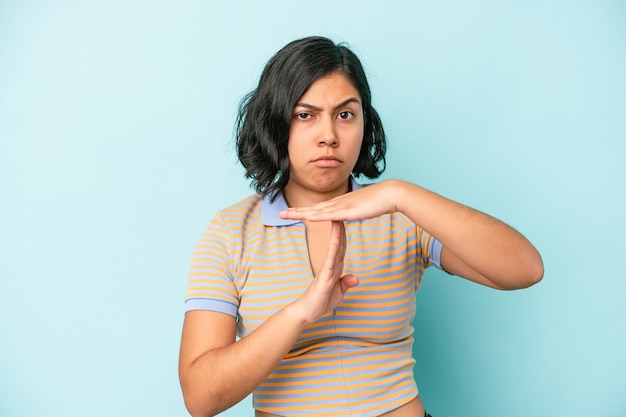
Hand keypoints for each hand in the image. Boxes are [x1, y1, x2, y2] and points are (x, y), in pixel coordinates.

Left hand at [279, 180, 400, 221]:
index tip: (294, 212)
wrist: (390, 194)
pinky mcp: (347, 211)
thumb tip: (351, 212)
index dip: (305, 210)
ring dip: (300, 213)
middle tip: (281, 214)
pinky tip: (305, 217)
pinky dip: (315, 216)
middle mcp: (338, 203)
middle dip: (296, 211)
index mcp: (341, 203)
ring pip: (316, 211)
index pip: (319, 208)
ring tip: (285, 215)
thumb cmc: (380, 201)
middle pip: (313, 208)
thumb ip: (355, 210)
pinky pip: (328, 215)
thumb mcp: (362, 208)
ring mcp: (341, 206)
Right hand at [292, 221, 358, 323]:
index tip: (348, 220)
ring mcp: (327, 270)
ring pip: (334, 249)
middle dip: (341, 228)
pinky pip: (331, 261)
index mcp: (335, 268)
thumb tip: (355, 278)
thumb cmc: (320, 302)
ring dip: (337, 234)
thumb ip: (345, 284)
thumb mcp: (338, 293)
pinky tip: (336, 240)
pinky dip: (334, 249)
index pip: (342, 247)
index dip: (345, 234)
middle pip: (339, 243)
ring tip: (338, 219)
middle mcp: (331, 266)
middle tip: (344, 211)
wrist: (306, 313)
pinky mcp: (324, 278)